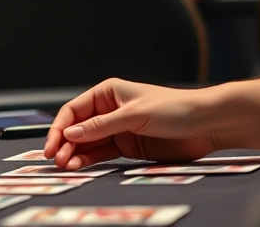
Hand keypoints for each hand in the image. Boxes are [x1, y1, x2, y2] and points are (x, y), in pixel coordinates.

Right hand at [43, 78, 219, 169]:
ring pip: (87, 144)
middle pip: (77, 129)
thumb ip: (101, 126)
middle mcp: (109, 111)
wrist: (207, 125)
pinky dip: (89, 161)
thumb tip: (70, 133)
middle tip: (55, 159)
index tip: (52, 144)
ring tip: (66, 167)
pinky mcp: (127, 147)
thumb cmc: (175, 109)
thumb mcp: (134, 114)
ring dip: (75, 154)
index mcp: (108, 93)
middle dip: (64, 144)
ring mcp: (117, 130)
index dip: (60, 127)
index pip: (74, 111)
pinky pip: (102, 154)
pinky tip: (80, 167)